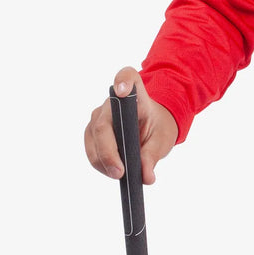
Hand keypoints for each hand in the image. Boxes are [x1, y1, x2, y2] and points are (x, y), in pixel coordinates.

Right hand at [84, 66, 177, 184]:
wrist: (151, 127)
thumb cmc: (158, 127)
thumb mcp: (162, 140)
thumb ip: (153, 155)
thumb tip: (146, 176)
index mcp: (136, 94)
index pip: (127, 77)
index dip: (123, 81)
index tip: (123, 91)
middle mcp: (113, 101)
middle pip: (103, 124)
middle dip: (109, 152)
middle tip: (121, 172)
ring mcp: (99, 115)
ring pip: (93, 139)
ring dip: (104, 161)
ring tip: (120, 175)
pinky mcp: (92, 130)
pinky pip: (91, 148)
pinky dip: (101, 163)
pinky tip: (113, 171)